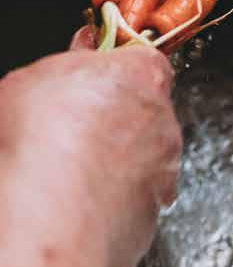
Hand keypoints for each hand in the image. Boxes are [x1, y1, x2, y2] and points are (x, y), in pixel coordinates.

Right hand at [0, 39, 180, 266]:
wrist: (47, 219)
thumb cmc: (40, 142)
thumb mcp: (35, 77)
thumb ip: (71, 58)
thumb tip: (83, 46)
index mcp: (143, 74)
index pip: (144, 61)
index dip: (116, 74)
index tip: (91, 83)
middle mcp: (164, 121)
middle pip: (144, 112)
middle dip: (114, 121)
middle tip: (70, 133)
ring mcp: (162, 172)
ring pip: (140, 161)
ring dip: (114, 166)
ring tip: (67, 176)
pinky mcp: (150, 220)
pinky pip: (132, 206)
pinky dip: (109, 206)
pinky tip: (75, 207)